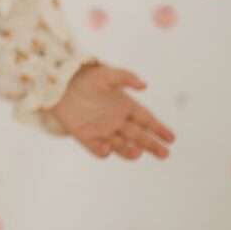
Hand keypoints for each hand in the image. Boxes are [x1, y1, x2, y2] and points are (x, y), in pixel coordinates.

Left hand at [47, 62, 175, 160]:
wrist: (58, 83)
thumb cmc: (85, 77)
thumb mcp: (107, 75)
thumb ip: (126, 77)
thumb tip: (145, 85)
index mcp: (124, 105)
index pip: (146, 120)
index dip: (159, 129)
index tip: (172, 139)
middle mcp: (116, 120)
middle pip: (138, 136)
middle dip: (152, 145)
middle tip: (165, 154)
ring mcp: (102, 130)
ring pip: (121, 145)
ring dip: (130, 151)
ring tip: (138, 152)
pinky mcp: (85, 136)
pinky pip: (97, 149)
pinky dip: (103, 151)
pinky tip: (107, 148)